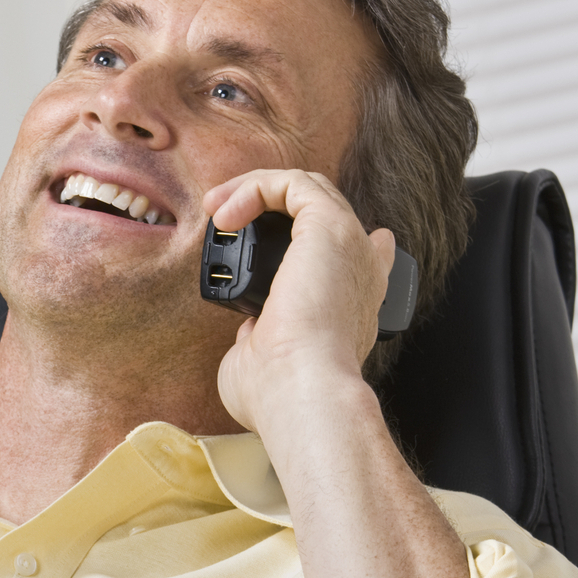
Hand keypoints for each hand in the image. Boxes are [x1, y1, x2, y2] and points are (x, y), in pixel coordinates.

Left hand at [202, 169, 396, 435]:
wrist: (299, 391)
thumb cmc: (278, 393)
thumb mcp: (263, 363)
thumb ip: (260, 340)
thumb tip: (250, 330)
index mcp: (351, 303)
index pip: (360, 254)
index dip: (326, 234)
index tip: (293, 230)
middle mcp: (359, 270)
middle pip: (319, 211)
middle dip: (269, 204)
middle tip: (223, 217)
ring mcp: (349, 245)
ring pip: (306, 188)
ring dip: (255, 189)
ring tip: (217, 208)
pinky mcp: (330, 227)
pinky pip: (293, 183)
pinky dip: (255, 188)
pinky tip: (226, 214)